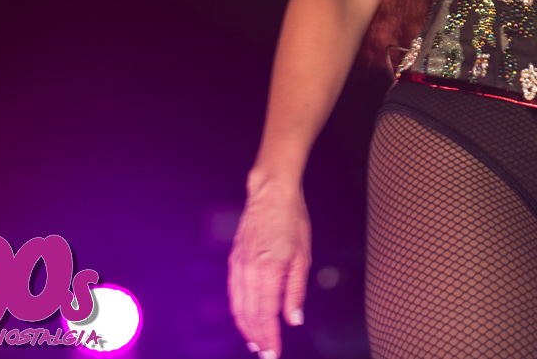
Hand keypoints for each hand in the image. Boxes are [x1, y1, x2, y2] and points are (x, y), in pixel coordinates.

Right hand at [228, 181, 310, 358]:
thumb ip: (295, 290)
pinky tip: (245, 318)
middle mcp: (249, 271)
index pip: (266, 314)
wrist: (271, 194)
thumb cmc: (292, 221)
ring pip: (238, 307)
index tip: (274, 353)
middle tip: (266, 354)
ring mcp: (238, 266)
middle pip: (249, 315)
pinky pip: (233, 293)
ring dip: (246, 327)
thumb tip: (293, 319)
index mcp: (268, 271)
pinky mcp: (233, 261)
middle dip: (257, 337)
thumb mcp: (303, 256)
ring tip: (256, 342)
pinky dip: (238, 310)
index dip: (270, 337)